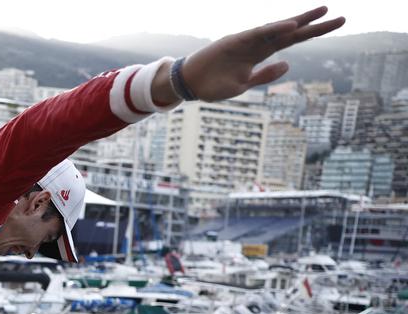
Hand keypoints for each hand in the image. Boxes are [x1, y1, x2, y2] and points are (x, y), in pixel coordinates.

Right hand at [180, 7, 344, 101]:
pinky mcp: (236, 41)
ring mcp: (247, 41)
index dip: (313, 33)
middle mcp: (257, 44)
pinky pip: (260, 34)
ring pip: (279, 28)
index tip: (334, 25)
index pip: (292, 41)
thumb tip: (288, 65)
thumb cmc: (213, 86)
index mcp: (260, 54)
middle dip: (315, 24)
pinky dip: (275, 29)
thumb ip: (265, 75)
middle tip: (341, 18)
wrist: (189, 85)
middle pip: (291, 32)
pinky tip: (292, 26)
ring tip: (323, 11)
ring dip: (300, 21)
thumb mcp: (243, 85)